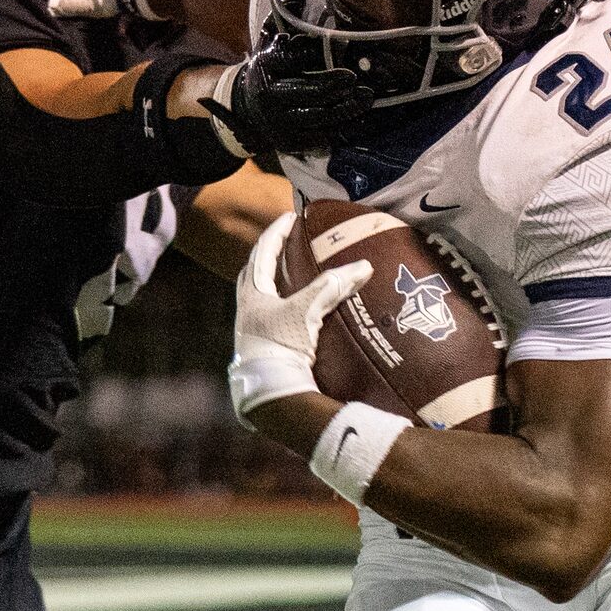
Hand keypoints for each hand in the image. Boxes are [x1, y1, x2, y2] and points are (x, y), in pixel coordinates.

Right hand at [203, 41, 372, 161]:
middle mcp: (270, 97)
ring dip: (342, 111)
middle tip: (357, 83)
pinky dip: (338, 132)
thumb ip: (286, 14)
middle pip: (304, 93)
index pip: (289, 62)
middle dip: (332, 88)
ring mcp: (278, 122)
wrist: (245, 107)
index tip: (335, 54)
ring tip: (365, 101)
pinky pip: (317, 139)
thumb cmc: (268, 67)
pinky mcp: (288, 141)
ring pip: (314, 119)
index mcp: (266, 68)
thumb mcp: (271, 39)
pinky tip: (358, 123)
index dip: (312, 58)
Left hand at [228, 212, 370, 421]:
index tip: (290, 216)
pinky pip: (273, 315)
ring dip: (276, 281)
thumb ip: (331, 287)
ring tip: (294, 274)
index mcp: (252, 294)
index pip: (263, 252)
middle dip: (270, 255)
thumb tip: (362, 266)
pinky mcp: (265, 346)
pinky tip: (299, 310)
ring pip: (263, 296)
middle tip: (286, 243)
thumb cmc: (280, 347)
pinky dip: (285, 305)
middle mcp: (248, 309)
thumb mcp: (306, 311)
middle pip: (255, 272)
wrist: (270, 393)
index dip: (277, 232)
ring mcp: (253, 329)